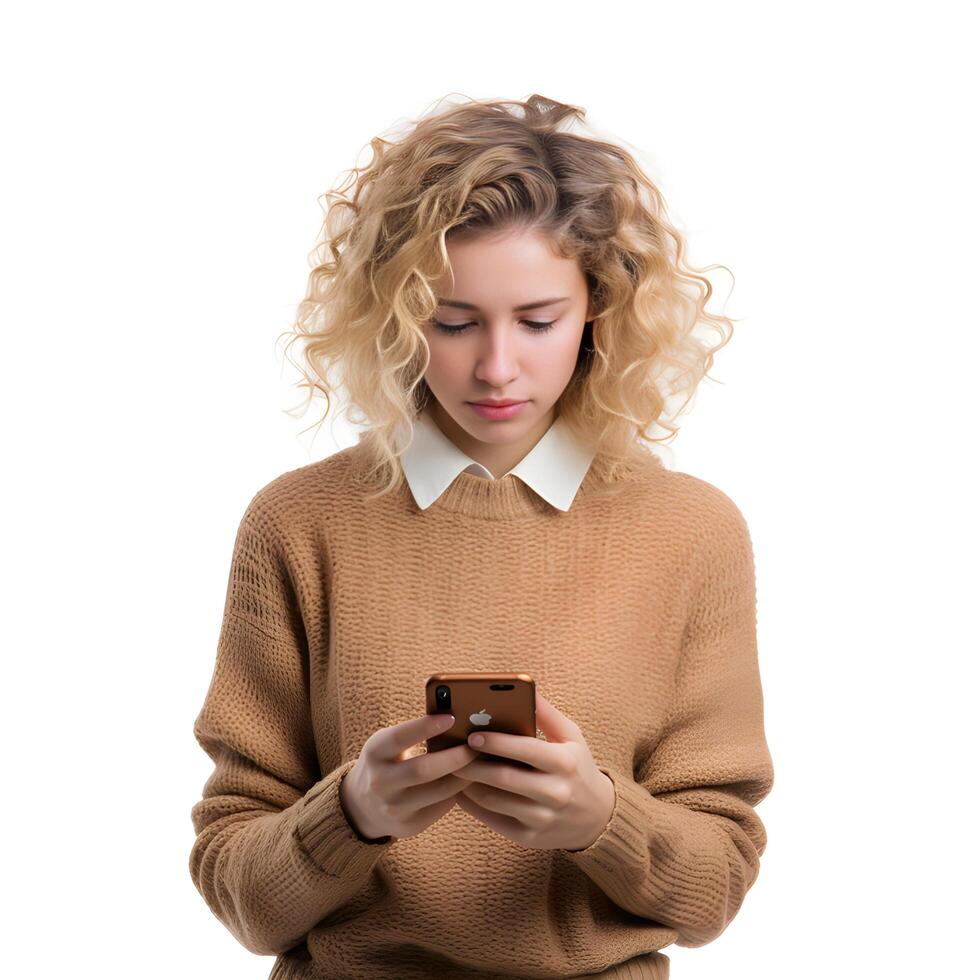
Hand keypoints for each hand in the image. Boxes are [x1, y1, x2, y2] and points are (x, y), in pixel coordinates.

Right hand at [340, 712, 479, 840]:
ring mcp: (393, 807)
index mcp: (375, 752)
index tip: (451, 717)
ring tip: (480, 763)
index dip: (426, 726)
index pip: (400, 737)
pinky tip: (470, 781)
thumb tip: (455, 718)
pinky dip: (458, 792)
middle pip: (424, 769)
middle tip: (476, 746)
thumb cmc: (387, 762)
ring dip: (464, 776)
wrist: (363, 806)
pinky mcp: (408, 826)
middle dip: (456, 757)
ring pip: (439, 792)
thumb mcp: (389, 745)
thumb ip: (413, 734)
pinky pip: (441, 807)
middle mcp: (380, 782)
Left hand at [454, 691, 615, 851]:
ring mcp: (541, 818)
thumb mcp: (571, 737)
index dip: (497, 742)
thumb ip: (547, 714)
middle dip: (474, 764)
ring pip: (494, 801)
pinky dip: (472, 806)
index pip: (526, 750)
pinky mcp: (529, 837)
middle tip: (453, 752)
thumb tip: (526, 687)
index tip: (473, 734)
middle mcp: (554, 792)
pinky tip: (460, 791)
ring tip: (453, 768)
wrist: (597, 818)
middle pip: (504, 778)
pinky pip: (492, 820)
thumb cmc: (578, 767)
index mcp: (564, 762)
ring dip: (468, 785)